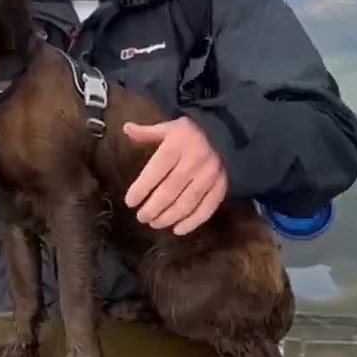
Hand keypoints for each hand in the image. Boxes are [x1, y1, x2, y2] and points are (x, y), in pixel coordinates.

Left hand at [123, 116, 227, 234]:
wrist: (230, 131)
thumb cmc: (193, 130)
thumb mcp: (170, 126)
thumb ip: (147, 132)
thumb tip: (126, 128)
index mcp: (177, 145)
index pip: (155, 171)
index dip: (141, 188)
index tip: (130, 201)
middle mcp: (193, 162)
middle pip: (169, 191)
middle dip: (153, 208)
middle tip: (141, 217)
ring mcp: (209, 176)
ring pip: (186, 203)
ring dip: (169, 217)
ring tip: (155, 224)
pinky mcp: (222, 186)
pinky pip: (207, 208)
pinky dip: (192, 222)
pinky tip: (178, 230)